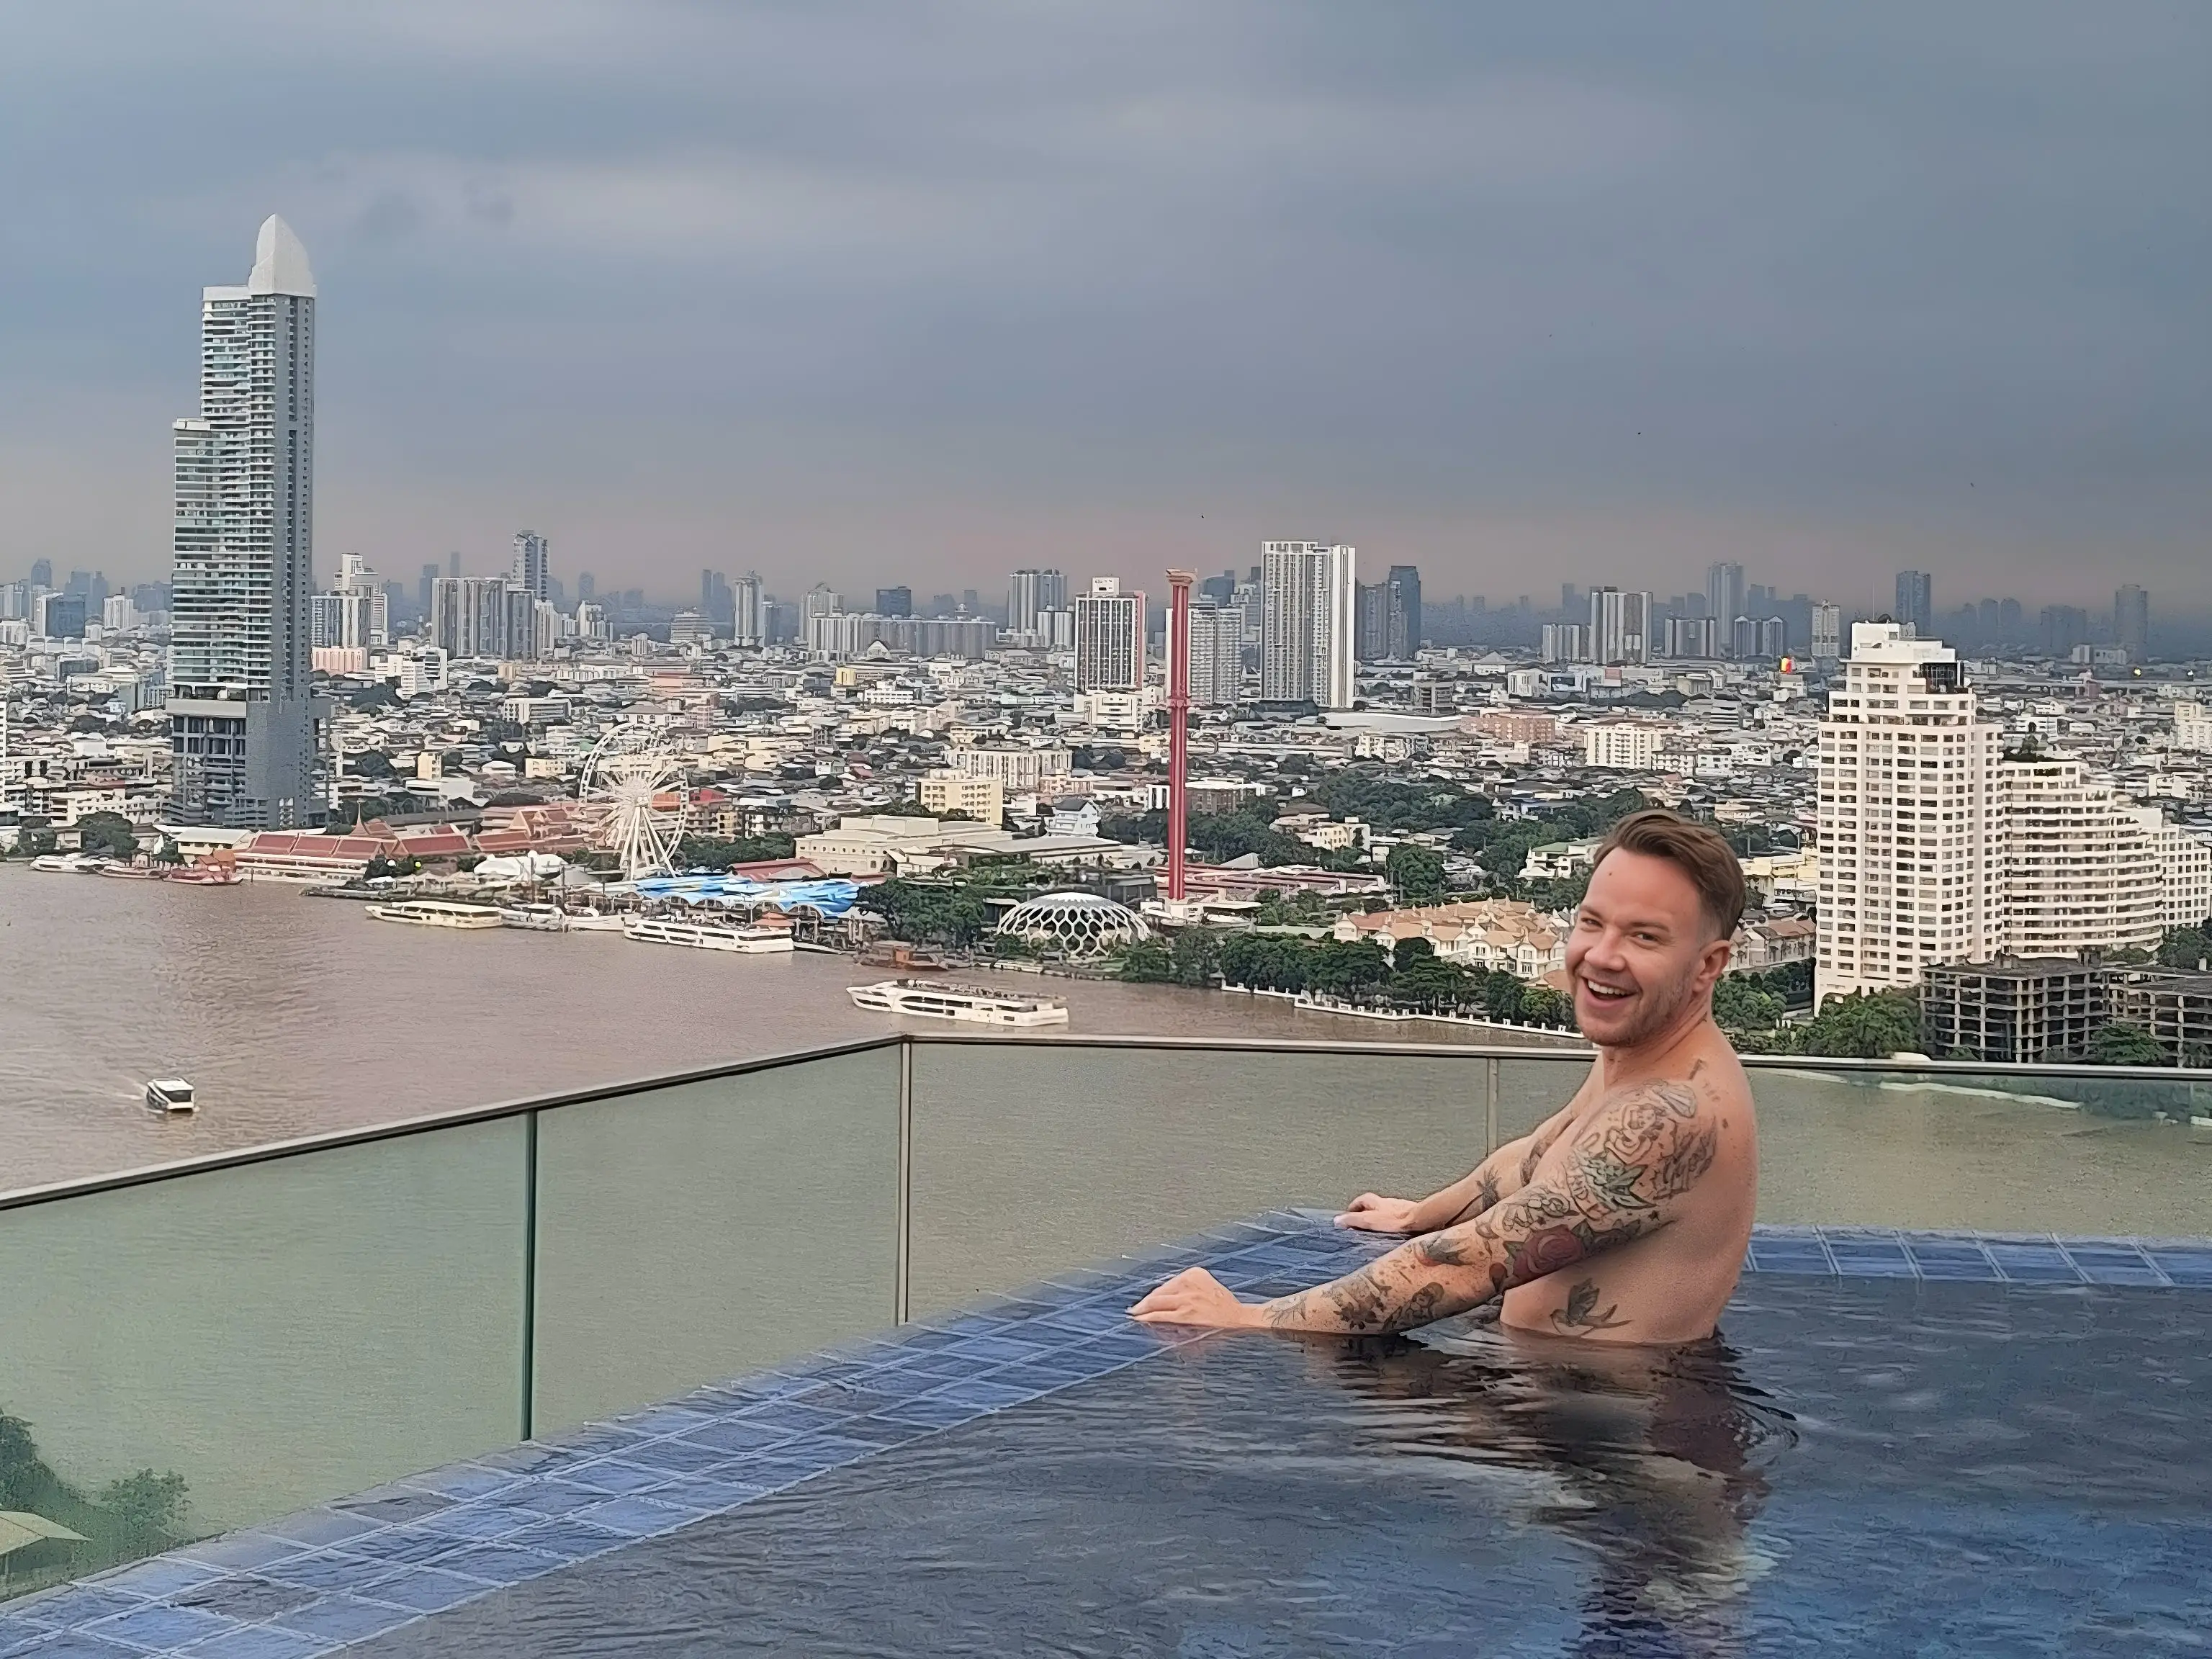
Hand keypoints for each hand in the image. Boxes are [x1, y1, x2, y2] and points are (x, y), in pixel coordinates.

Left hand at [1128, 1267, 1259, 1327]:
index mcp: (1194, 1273)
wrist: (1239, 1317)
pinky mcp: (1185, 1314)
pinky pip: (1162, 1315)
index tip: (1147, 1298)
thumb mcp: (1207, 1285)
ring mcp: (1186, 1299)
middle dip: (1145, 1301)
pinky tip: (1142, 1319)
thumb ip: (1189, 1286)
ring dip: (1143, 1309)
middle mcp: (1188, 1283)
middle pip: (1159, 1291)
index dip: (1155, 1293)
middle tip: (1135, 1308)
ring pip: (1157, 1302)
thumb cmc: (1225, 1304)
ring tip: (1135, 1314)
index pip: (1168, 1283)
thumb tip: (1169, 1295)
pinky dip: (1149, 1317)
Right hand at [1335, 1192, 1422, 1232]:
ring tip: (1375, 1232)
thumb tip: (1337, 1220)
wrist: (1421, 1221)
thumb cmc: (1396, 1221)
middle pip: (1373, 1205)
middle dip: (1365, 1213)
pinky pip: (1396, 1219)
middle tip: (1360, 1225)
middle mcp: (1388, 1202)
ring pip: (1385, 1212)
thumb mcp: (1370, 1221)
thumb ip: (1353, 1220)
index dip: (1353, 1208)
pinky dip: (1391, 1224)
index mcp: (1376, 1202)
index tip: (1349, 1217)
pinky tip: (1392, 1234)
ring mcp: (1400, 1208)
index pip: (1360, 1200)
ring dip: (1379, 1219)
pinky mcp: (1409, 1216)